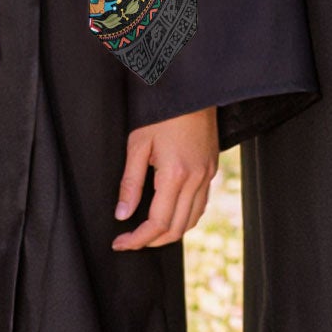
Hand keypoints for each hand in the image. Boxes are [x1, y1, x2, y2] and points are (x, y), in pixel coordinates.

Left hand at [112, 106, 218, 250]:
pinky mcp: (212, 168)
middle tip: (130, 240)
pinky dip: (185, 217)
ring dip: (170, 232)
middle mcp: (196, 178)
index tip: (120, 243)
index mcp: (175, 174)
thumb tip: (122, 214)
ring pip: (192, 219)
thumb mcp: (138, 144)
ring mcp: (207, 174)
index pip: (157, 223)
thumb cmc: (162, 112)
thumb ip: (130, 183)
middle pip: (176, 228)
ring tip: (148, 232)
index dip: (137, 239)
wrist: (192, 89)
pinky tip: (170, 213)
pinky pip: (201, 204)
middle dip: (152, 241)